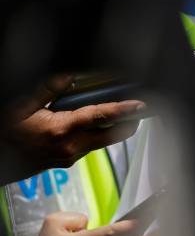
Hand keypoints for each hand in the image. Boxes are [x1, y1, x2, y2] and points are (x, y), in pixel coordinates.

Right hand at [0, 77, 143, 179]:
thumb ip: (47, 89)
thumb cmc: (5, 131)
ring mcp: (70, 157)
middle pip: (113, 135)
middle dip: (129, 121)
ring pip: (104, 141)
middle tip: (139, 107)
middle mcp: (70, 147)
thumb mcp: (21, 105)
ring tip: (116, 109)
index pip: (100, 118)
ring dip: (113, 127)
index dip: (123, 110)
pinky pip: (90, 145)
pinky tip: (90, 122)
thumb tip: (69, 74)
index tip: (141, 105)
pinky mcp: (68, 161)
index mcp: (60, 130)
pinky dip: (97, 133)